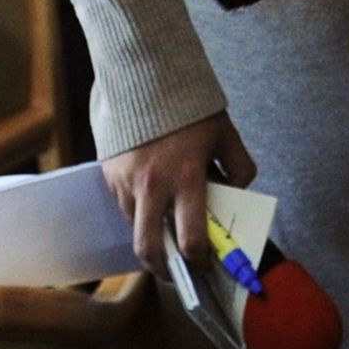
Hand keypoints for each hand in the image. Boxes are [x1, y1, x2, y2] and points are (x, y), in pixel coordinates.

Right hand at [104, 112, 255, 271]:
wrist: (145, 76)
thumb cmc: (191, 108)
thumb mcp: (225, 134)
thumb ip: (240, 167)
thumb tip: (235, 196)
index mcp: (185, 177)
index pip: (190, 239)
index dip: (199, 261)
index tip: (205, 265)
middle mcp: (151, 185)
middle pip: (149, 248)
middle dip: (163, 270)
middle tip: (176, 272)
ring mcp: (125, 181)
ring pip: (133, 228)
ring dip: (149, 238)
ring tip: (165, 236)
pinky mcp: (108, 173)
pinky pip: (123, 206)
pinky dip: (137, 214)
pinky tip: (151, 205)